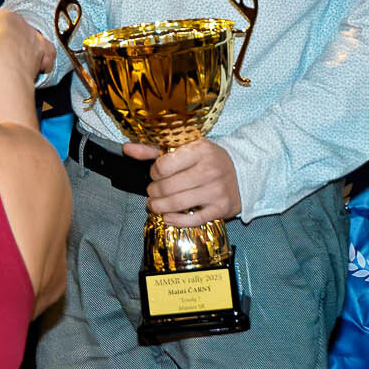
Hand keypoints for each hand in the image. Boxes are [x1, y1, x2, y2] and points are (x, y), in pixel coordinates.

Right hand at [0, 4, 44, 125]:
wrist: (6, 73)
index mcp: (6, 16)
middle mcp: (24, 24)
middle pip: (14, 30)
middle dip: (7, 40)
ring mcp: (36, 39)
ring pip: (30, 41)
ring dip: (23, 49)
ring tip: (12, 63)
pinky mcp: (44, 54)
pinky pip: (47, 55)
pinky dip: (43, 60)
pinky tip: (38, 65)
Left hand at [125, 138, 239, 226]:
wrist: (242, 172)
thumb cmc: (207, 159)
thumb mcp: (185, 147)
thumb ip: (154, 149)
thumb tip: (127, 149)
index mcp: (199, 149)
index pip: (163, 165)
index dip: (154, 172)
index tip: (156, 173)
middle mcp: (209, 169)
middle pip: (167, 187)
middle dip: (153, 191)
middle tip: (153, 191)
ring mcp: (216, 190)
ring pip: (177, 204)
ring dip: (159, 207)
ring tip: (154, 205)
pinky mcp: (221, 208)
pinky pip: (192, 220)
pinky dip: (175, 220)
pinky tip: (167, 217)